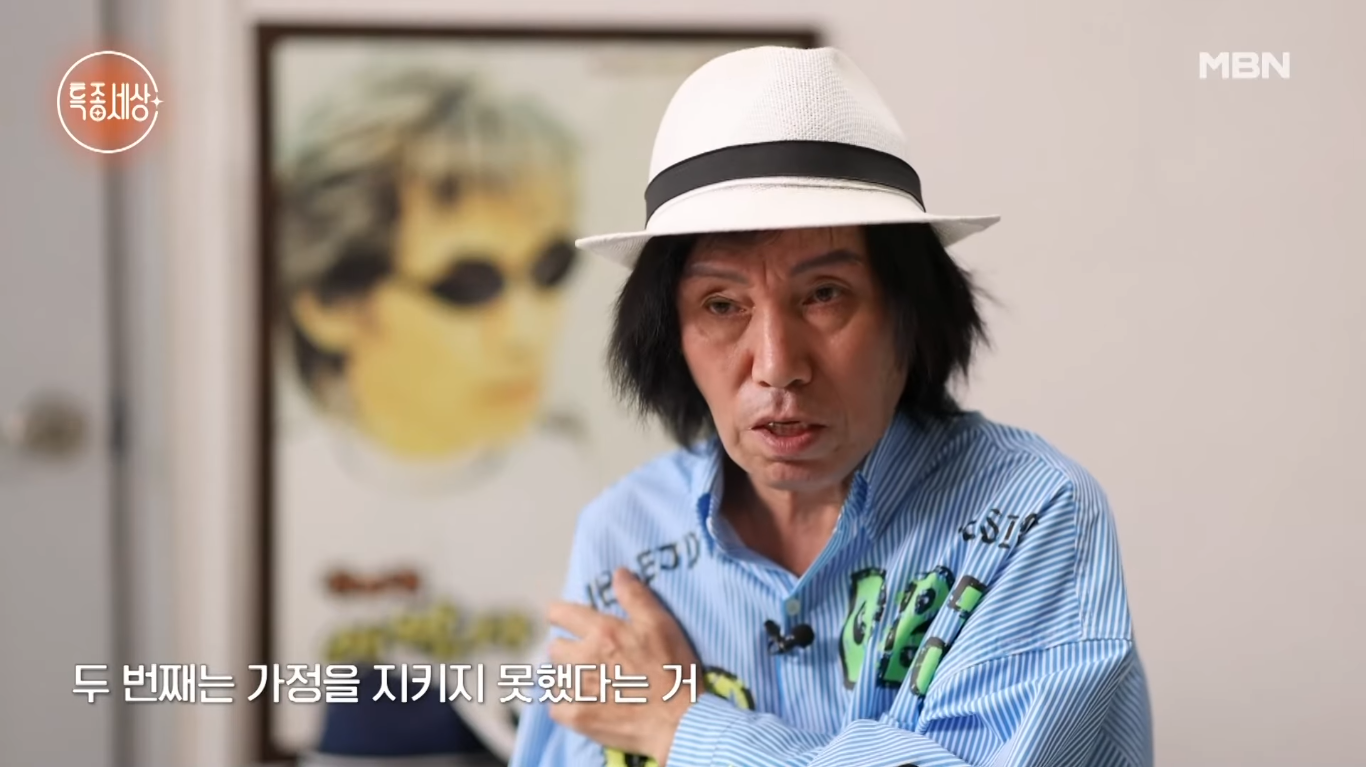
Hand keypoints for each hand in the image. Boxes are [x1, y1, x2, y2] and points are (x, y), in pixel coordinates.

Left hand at [546, 567, 700, 762]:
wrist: (679, 722)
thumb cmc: (674, 670)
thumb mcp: (661, 624)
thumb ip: (635, 596)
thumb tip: (618, 573)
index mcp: (602, 631)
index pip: (559, 614)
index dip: (559, 615)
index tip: (563, 620)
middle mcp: (583, 658)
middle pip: (555, 648)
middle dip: (569, 649)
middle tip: (590, 658)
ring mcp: (578, 690)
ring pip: (556, 678)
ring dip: (569, 679)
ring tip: (592, 684)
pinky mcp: (578, 718)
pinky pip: (556, 708)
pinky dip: (568, 706)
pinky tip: (587, 705)